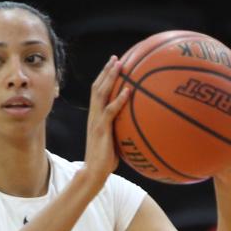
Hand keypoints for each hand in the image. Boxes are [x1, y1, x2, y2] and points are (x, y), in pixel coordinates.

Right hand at [82, 56, 129, 189]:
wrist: (94, 172)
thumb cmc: (105, 161)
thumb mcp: (114, 141)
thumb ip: (120, 130)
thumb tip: (136, 126)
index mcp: (95, 117)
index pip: (97, 92)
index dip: (104, 77)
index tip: (113, 65)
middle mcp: (93, 115)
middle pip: (97, 87)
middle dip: (106, 71)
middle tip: (116, 58)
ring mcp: (96, 121)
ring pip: (101, 94)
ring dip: (110, 78)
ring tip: (120, 65)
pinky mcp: (101, 129)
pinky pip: (110, 111)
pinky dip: (119, 99)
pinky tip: (128, 90)